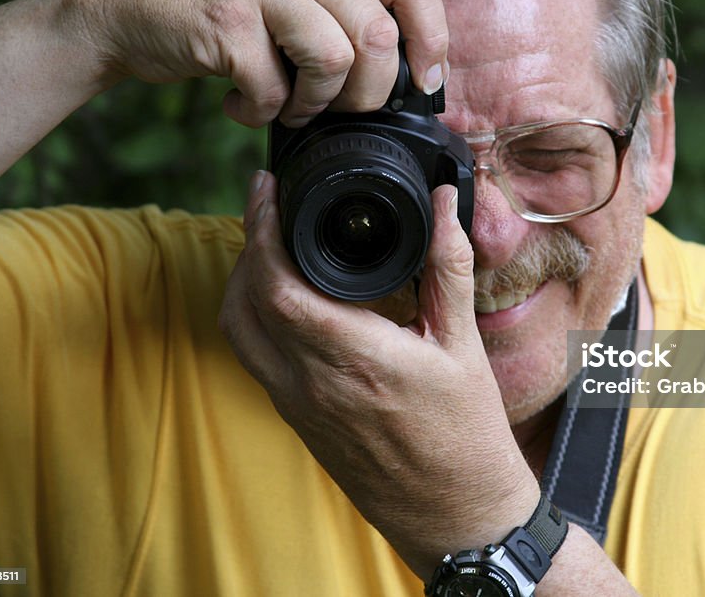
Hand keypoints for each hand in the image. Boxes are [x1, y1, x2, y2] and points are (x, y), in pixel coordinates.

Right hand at [70, 0, 448, 126]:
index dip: (431, 39)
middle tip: (337, 108)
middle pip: (380, 34)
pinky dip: (261, 114)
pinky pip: (274, 89)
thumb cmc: (223, 18)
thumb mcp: (291, 2)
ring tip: (288, 106)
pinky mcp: (227, 22)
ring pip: (335, 59)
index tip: (422, 82)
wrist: (129, 6)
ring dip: (315, 105)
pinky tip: (240, 104)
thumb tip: (404, 82)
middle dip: (369, 93)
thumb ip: (342, 23)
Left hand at [218, 171, 539, 576]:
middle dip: (246, 245)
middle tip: (267, 206)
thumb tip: (443, 201)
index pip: (278, 287)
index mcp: (356, 359)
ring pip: (238, 332)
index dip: (261, 233)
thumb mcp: (463, 344)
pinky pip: (254, 357)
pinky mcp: (297, 420)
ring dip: (241, 282)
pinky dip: (253, 316)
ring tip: (269, 244)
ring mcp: (298, 406)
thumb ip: (447, 266)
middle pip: (244, 303)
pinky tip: (284, 296)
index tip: (268, 192)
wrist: (454, 512)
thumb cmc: (466, 434)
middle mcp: (312, 384)